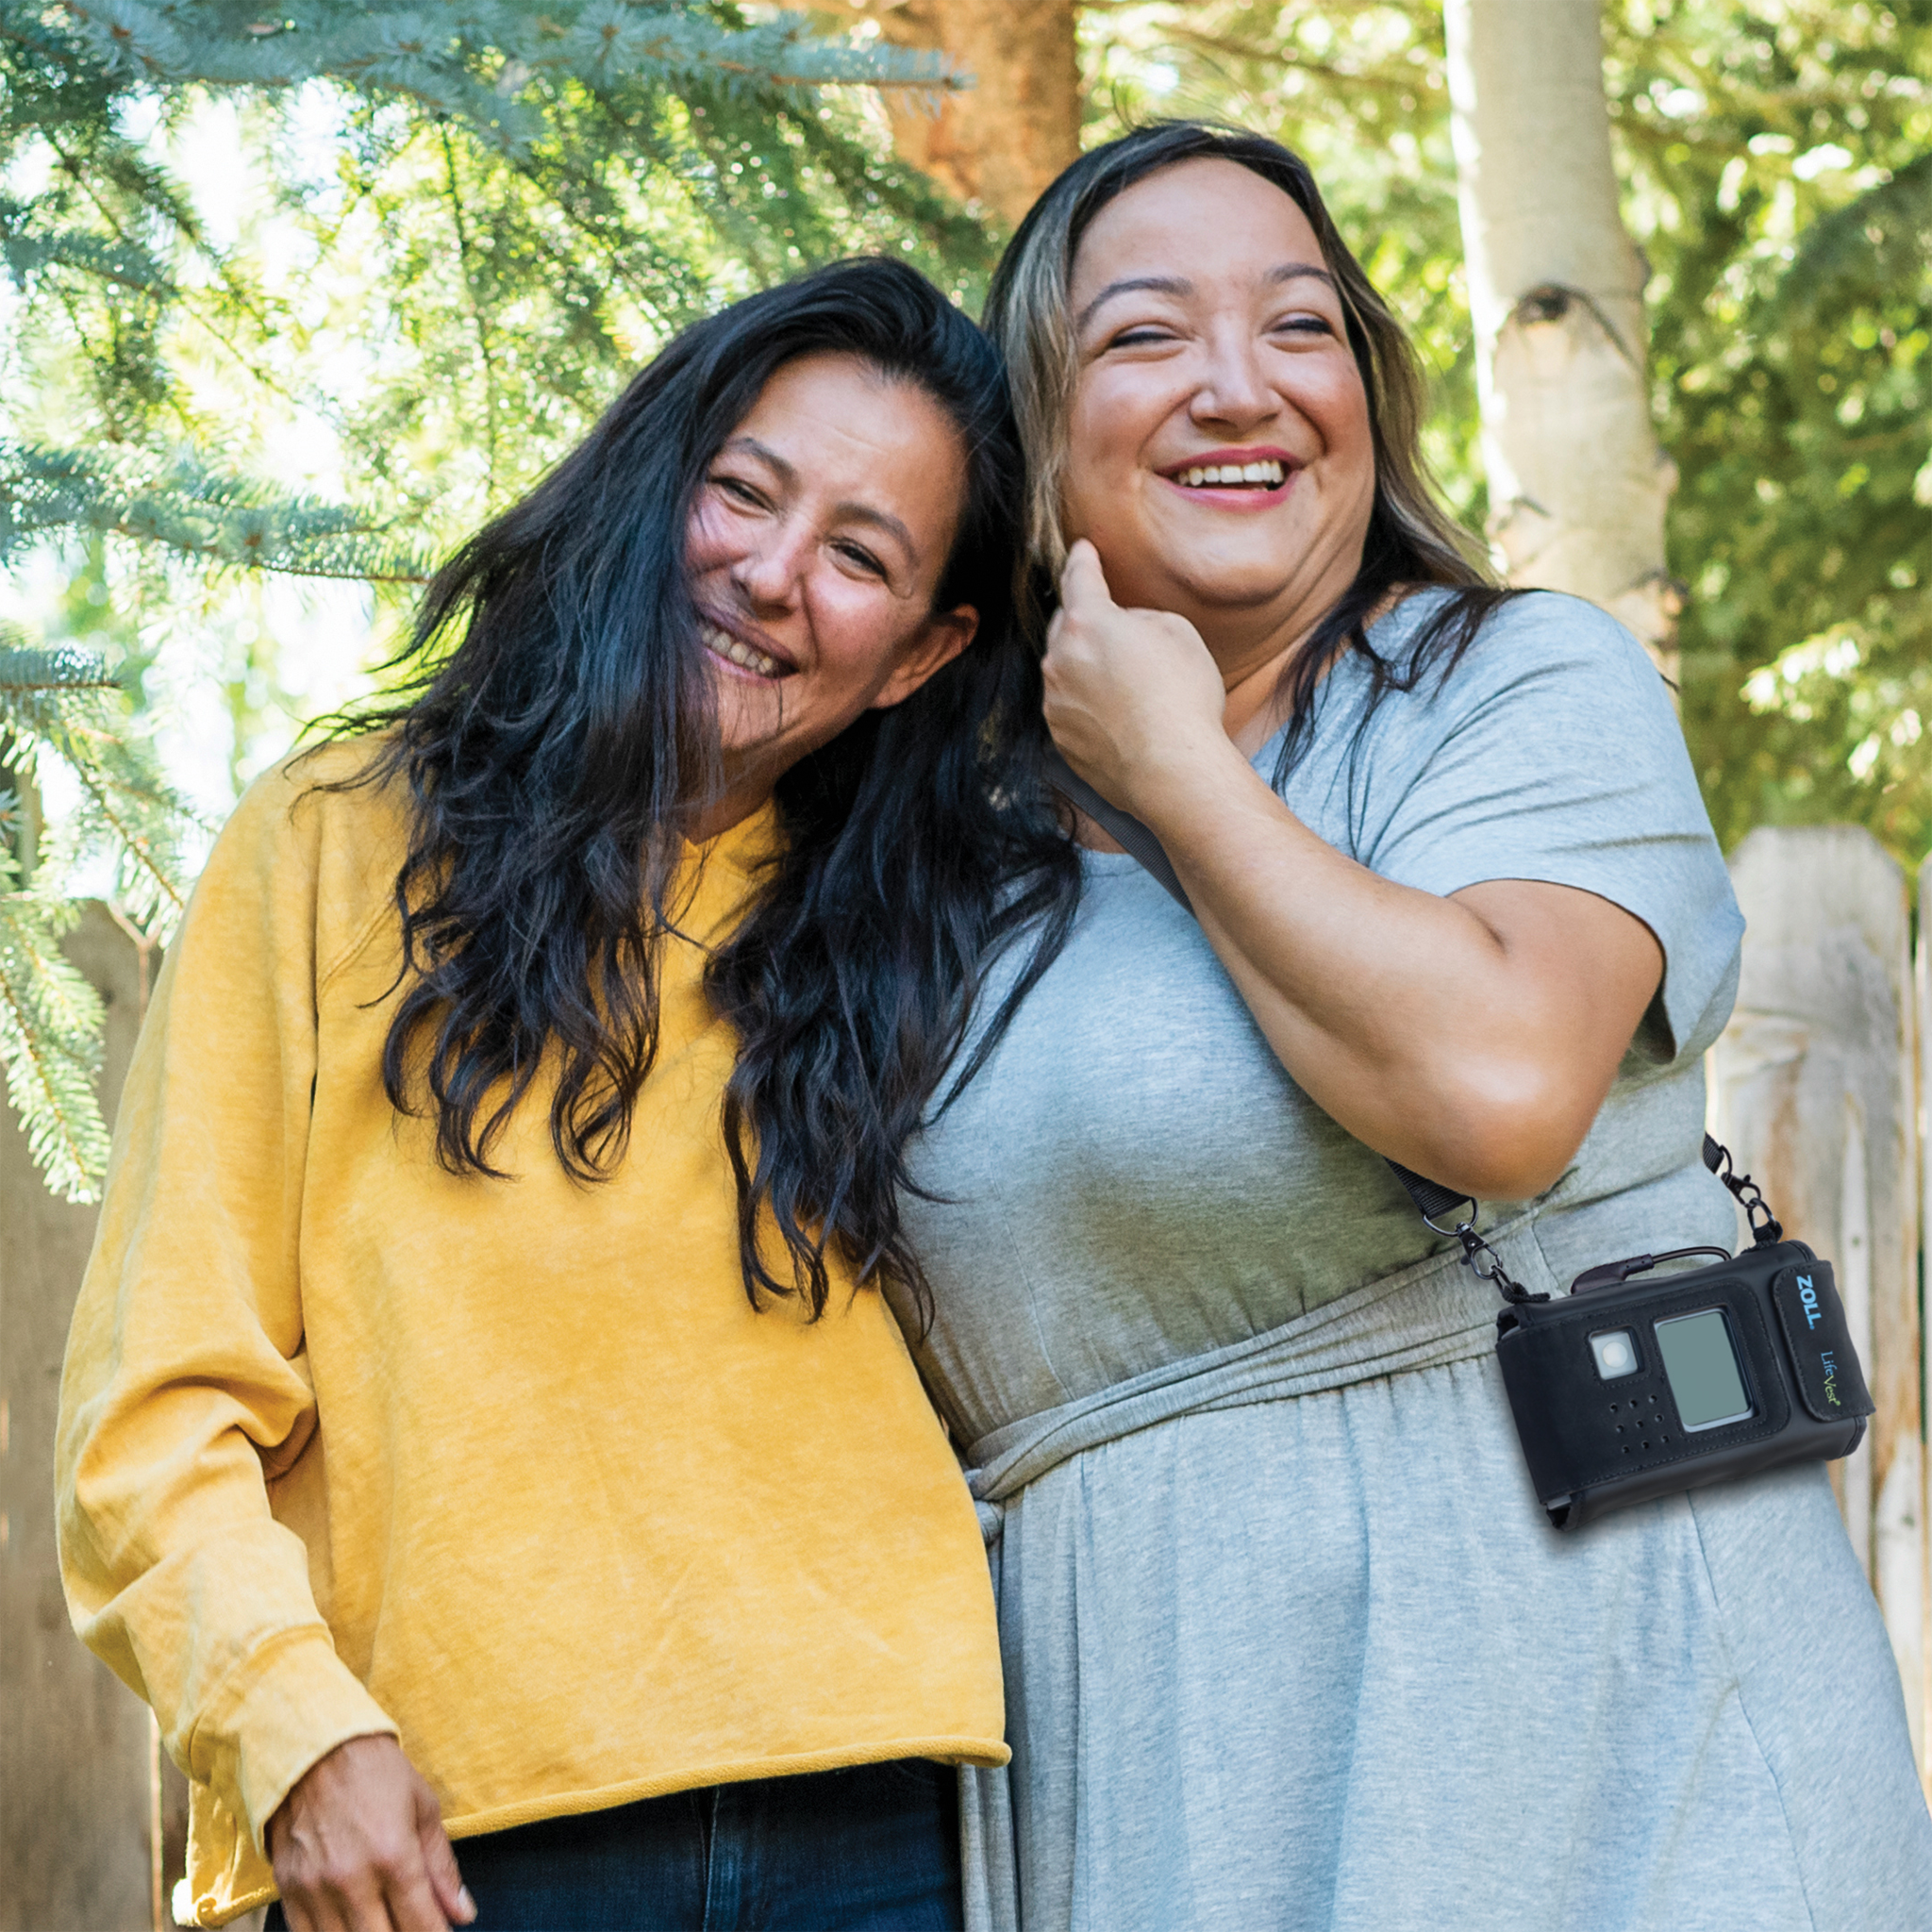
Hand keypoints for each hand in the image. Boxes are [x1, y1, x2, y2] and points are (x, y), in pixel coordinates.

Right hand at [268, 1734, 475, 1931]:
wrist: (315, 1748)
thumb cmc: (377, 1773)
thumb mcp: (423, 1808)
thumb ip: (442, 1868)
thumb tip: (463, 1915)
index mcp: (393, 1856)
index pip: (421, 1925)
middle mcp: (352, 1880)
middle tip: (413, 1924)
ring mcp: (315, 1889)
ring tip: (384, 1921)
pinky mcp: (288, 1890)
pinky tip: (350, 1925)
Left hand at [1043, 541, 1229, 816]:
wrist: (1173, 771)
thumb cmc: (1183, 698)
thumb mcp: (1177, 632)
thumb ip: (1139, 617)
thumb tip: (1123, 627)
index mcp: (1087, 623)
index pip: (1079, 578)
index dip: (1082, 560)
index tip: (1082, 550)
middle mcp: (1059, 660)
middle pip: (1065, 625)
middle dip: (1085, 619)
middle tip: (1114, 628)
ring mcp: (1055, 703)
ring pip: (1065, 669)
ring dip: (1086, 667)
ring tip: (1128, 685)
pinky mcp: (1060, 739)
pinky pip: (1069, 707)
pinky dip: (1087, 704)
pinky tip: (1119, 715)